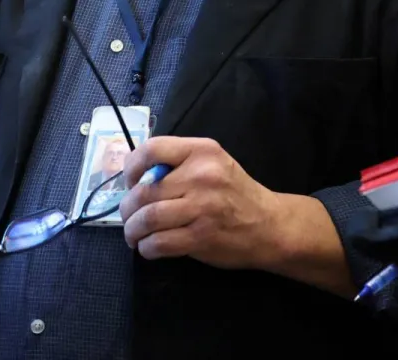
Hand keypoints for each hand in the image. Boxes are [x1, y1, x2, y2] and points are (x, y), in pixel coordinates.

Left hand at [118, 136, 282, 269]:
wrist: (269, 225)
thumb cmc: (236, 194)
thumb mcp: (214, 164)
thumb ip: (180, 165)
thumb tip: (137, 178)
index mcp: (202, 151)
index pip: (152, 149)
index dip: (131, 167)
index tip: (131, 182)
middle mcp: (201, 175)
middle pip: (143, 191)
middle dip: (127, 209)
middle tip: (129, 217)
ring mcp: (202, 207)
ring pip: (147, 218)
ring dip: (132, 231)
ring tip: (135, 235)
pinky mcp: (201, 237)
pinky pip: (158, 243)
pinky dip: (146, 248)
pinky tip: (150, 247)